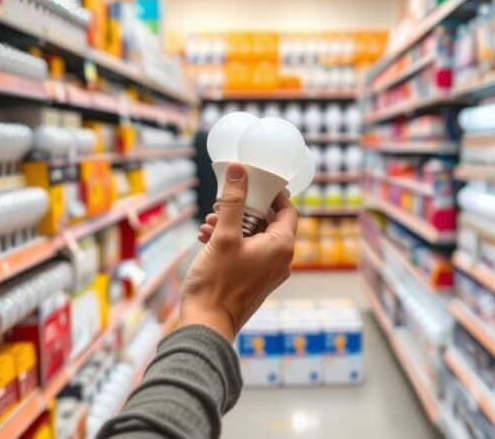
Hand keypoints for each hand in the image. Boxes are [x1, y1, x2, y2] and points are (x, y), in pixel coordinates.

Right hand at [180, 163, 297, 340]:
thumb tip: (239, 169)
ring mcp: (269, 273)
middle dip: (243, 210)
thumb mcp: (224, 235)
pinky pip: (249, 253)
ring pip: (255, 238)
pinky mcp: (255, 282)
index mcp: (282, 246)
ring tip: (208, 225)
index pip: (288, 209)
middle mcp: (281, 260)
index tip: (254, 182)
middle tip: (221, 205)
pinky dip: (232, 243)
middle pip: (269, 222)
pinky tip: (207, 240)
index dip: (273, 193)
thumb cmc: (217, 282)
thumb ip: (232, 200)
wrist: (207, 326)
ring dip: (232, 226)